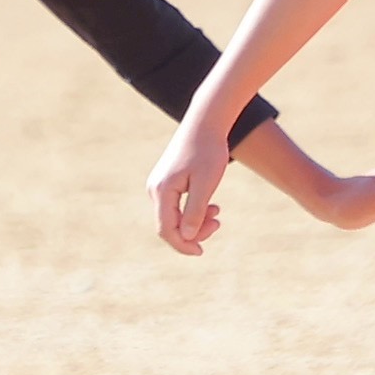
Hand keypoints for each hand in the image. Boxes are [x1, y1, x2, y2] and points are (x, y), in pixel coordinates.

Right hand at [148, 119, 233, 255]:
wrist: (205, 123)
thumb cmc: (208, 150)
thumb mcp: (206, 184)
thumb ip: (196, 211)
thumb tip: (187, 237)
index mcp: (162, 191)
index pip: (167, 230)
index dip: (183, 245)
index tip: (201, 252)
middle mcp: (155, 189)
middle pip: (169, 225)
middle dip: (193, 232)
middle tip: (218, 223)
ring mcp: (159, 185)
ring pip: (174, 216)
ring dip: (196, 221)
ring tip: (217, 214)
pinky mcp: (167, 181)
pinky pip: (176, 206)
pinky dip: (194, 210)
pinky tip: (211, 206)